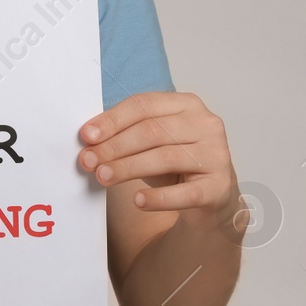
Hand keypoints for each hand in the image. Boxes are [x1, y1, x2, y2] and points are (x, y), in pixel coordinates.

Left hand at [78, 91, 243, 233]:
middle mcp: (206, 124)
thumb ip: (124, 134)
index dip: (112, 120)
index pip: (144, 105)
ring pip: (164, 158)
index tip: (86, 136)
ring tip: (103, 176)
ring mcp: (216, 154)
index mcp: (186, 104)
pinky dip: (159, 198)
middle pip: (151, 131)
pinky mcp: (219, 186)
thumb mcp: (150, 141)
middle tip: (88, 160)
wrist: (210, 194)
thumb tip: (88, 142)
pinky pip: (185, 193)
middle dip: (114, 146)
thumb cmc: (174, 162)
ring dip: (128, 168)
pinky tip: (138, 201)